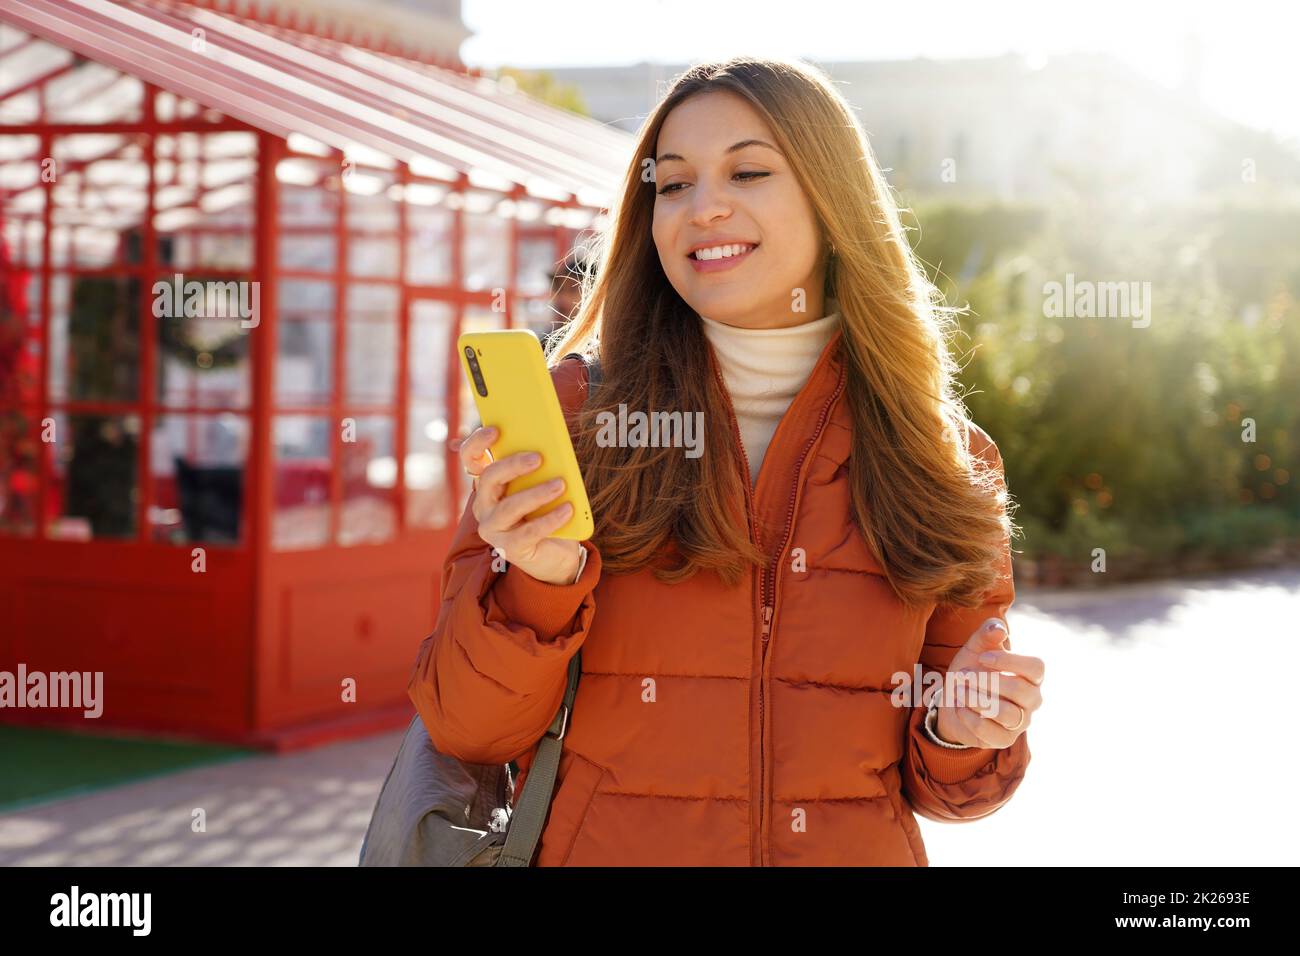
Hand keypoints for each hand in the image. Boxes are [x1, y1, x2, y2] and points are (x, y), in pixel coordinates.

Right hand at [451, 426, 583, 585]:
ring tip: (560, 484)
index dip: (478, 442)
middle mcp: (484, 505)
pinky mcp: (509, 548)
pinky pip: (528, 532)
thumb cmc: (547, 511)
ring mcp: (493, 528)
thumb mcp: (543, 485)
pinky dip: (550, 519)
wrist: (556, 553)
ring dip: (536, 494)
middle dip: (513, 465)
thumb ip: (540, 468)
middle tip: (538, 458)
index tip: (496, 430)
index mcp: (489, 484)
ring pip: (508, 507)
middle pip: (489, 478)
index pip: (471, 458)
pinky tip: (567, 510)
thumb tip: (551, 447)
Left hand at [932, 618, 1043, 748]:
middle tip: (962, 674)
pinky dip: (968, 716)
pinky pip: (988, 731)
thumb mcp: (975, 647)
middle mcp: (1031, 700)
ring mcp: (1019, 722)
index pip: (1036, 668)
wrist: (952, 699)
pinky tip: (958, 705)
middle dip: (986, 680)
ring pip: (1005, 713)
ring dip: (975, 698)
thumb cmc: (971, 669)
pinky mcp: (1003, 740)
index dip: (1010, 661)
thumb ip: (987, 634)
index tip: (982, 657)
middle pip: (1021, 691)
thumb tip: (999, 629)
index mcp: (1030, 676)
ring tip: (958, 689)